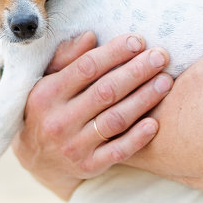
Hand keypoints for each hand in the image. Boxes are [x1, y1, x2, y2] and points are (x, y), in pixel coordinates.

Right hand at [12, 32, 172, 199]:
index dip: (115, 52)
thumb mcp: (46, 81)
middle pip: (106, 92)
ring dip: (144, 99)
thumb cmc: (47, 109)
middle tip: (161, 57)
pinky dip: (138, 137)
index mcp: (47, 94)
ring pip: (116, 119)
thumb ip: (66, 57)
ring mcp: (74, 146)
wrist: (37, 159)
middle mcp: (59, 121)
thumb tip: (90, 36)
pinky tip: (155, 122)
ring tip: (165, 82)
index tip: (138, 41)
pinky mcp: (89, 166)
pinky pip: (118, 151)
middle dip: (137, 72)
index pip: (86, 67)